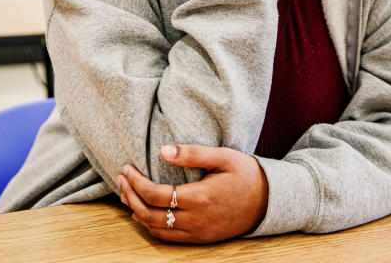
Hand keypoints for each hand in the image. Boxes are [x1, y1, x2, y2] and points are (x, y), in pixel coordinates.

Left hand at [117, 144, 268, 242]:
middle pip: (150, 214)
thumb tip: (163, 151)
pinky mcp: (201, 238)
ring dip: (136, 211)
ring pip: (156, 229)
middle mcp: (196, 220)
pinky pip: (169, 238)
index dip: (136, 182)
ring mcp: (198, 232)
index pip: (156, 195)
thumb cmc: (247, 174)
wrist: (269, 202)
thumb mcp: (224, 157)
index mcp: (200, 197)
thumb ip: (193, 153)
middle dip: (130, 195)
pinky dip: (151, 226)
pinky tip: (142, 213)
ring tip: (126, 193)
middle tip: (121, 178)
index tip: (126, 168)